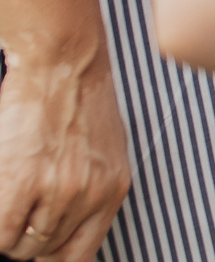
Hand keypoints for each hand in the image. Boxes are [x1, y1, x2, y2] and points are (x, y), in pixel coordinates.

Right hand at [0, 49, 128, 261]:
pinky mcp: (24, 179)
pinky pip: (0, 232)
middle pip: (45, 251)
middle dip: (25, 239)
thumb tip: (67, 229)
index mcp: (113, 189)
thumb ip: (92, 192)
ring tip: (11, 199)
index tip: (38, 251)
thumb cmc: (80, 101)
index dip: (52, 258)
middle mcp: (91, 194)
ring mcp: (58, 189)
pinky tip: (3, 195)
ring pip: (20, 244)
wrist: (63, 63)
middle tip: (18, 213)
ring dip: (8, 230)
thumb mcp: (104, 152)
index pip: (81, 256)